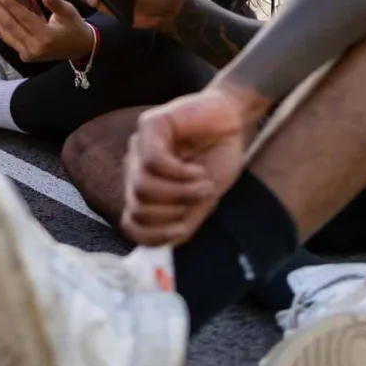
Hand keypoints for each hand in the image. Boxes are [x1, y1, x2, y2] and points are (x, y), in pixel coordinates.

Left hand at [0, 0, 94, 62]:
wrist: (80, 48)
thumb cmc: (74, 26)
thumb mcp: (70, 12)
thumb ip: (56, 3)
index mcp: (46, 37)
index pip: (23, 19)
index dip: (10, 5)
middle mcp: (34, 49)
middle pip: (10, 26)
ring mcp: (28, 54)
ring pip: (5, 34)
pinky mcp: (25, 56)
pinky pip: (8, 39)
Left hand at [122, 84, 260, 245]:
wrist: (234, 120)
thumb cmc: (219, 156)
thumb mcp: (203, 199)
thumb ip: (183, 220)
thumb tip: (166, 246)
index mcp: (145, 187)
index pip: (130, 223)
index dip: (153, 235)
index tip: (181, 229)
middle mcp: (136, 166)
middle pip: (137, 207)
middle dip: (171, 212)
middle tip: (200, 199)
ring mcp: (140, 144)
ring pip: (142, 186)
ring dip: (179, 193)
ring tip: (203, 185)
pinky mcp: (150, 124)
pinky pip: (154, 161)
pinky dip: (180, 173)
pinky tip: (198, 170)